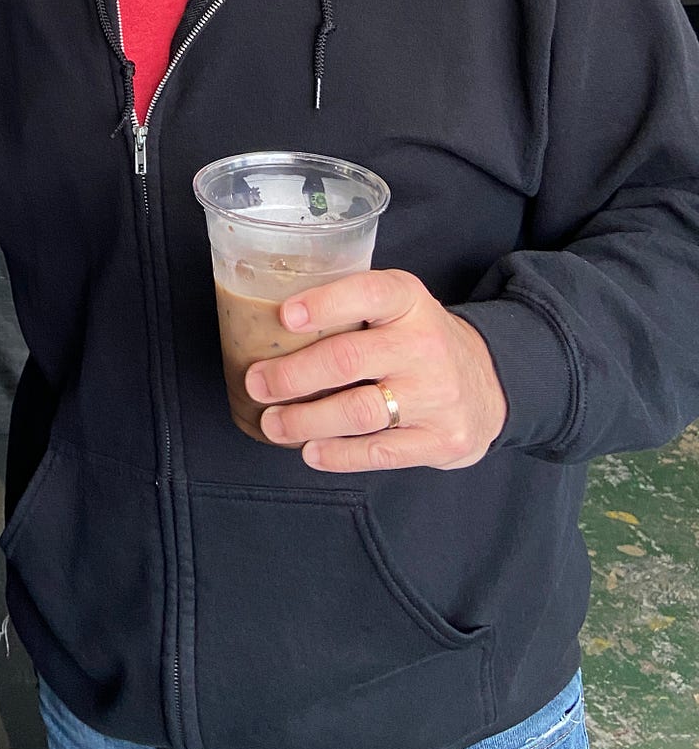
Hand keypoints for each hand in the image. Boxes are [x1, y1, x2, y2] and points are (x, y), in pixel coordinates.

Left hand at [244, 269, 507, 472]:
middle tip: (257, 383)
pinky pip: (379, 451)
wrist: (490, 384)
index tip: (283, 317)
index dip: (323, 304)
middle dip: (292, 375)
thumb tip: (267, 326)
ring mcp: (436, 395)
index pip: (366, 293)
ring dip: (305, 421)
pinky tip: (311, 451)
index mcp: (408, 300)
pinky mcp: (441, 440)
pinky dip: (338, 455)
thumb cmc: (417, 341)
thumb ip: (350, 310)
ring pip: (357, 412)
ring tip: (273, 423)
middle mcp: (425, 344)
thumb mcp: (396, 308)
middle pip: (347, 360)